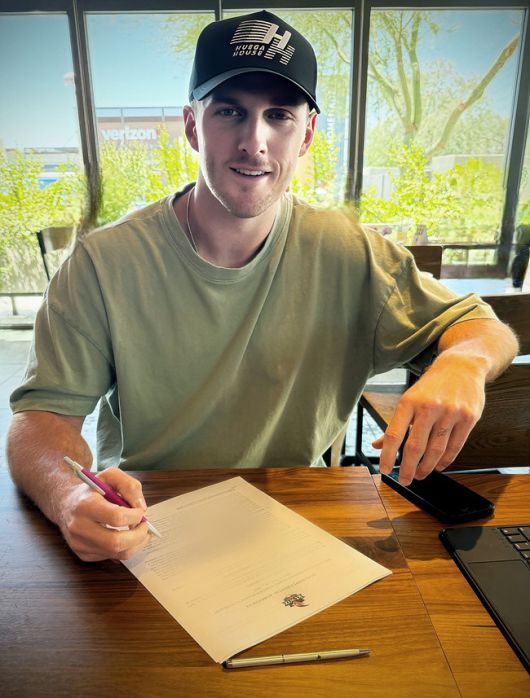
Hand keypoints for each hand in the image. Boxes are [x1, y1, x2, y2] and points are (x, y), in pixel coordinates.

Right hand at [59, 467, 150, 561]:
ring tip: (140, 532)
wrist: (66, 503)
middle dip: (138, 536)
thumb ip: (130, 486)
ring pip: (116, 553)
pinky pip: (111, 557)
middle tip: (145, 526)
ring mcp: (79, 544)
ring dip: (135, 544)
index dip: (134, 516)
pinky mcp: (83, 554)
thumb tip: (141, 508)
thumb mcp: (110, 476)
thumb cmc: (92, 489)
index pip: (116, 517)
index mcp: (85, 505)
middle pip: (116, 542)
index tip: (141, 512)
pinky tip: (125, 537)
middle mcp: (79, 527)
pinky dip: (124, 548)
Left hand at [374, 357, 485, 483]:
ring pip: (436, 450)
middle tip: (405, 480)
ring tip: (420, 474)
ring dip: (426, 467)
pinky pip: (455, 446)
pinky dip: (445, 460)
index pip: (394, 434)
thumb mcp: (409, 398)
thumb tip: (377, 445)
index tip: (384, 470)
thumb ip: (395, 424)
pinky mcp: (468, 418)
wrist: (462, 366)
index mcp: (409, 402)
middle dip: (408, 469)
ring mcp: (451, 413)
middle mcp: (429, 407)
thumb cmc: (432, 385)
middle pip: (415, 447)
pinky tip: (438, 466)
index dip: (388, 456)